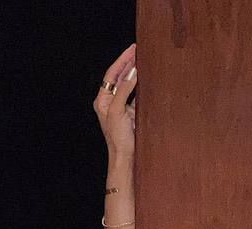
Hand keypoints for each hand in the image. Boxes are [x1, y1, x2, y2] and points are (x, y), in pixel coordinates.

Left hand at [93, 43, 136, 159]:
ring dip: (136, 71)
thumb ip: (124, 90)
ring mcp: (122, 106)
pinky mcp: (132, 111)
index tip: (132, 49)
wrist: (125, 157)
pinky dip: (142, 84)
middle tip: (140, 49)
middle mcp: (111, 101)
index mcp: (102, 100)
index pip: (112, 74)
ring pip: (129, 83)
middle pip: (120, 76)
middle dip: (129, 62)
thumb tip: (132, 72)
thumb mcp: (117, 111)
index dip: (122, 60)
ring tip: (144, 58)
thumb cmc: (117, 138)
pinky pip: (137, 93)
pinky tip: (148, 76)